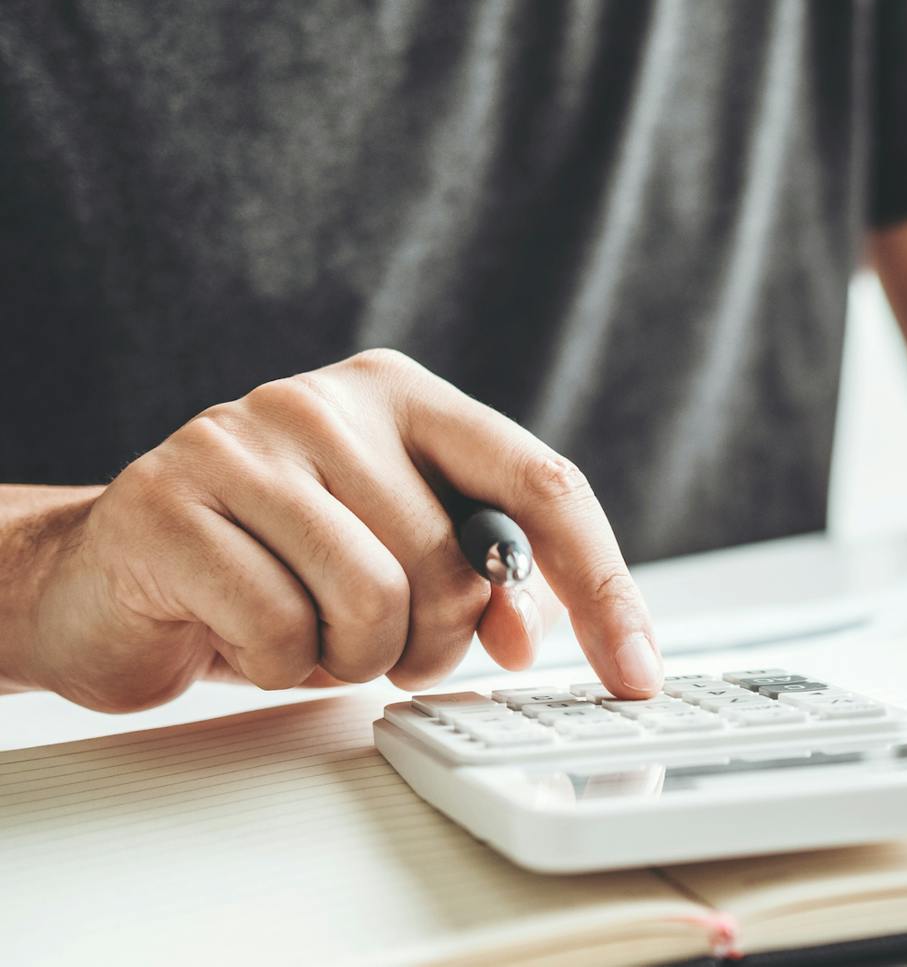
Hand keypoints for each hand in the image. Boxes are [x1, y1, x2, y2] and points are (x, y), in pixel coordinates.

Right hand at [21, 349, 660, 711]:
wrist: (107, 574)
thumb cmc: (272, 566)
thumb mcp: (395, 559)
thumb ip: (480, 578)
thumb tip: (529, 629)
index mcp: (405, 397)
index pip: (543, 483)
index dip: (601, 587)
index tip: (637, 670)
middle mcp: (330, 402)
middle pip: (460, 565)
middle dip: (432, 642)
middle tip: (373, 643)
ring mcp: (244, 440)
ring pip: (378, 601)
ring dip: (353, 659)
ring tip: (306, 634)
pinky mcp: (171, 502)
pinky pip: (282, 631)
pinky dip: (278, 666)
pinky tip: (242, 634)